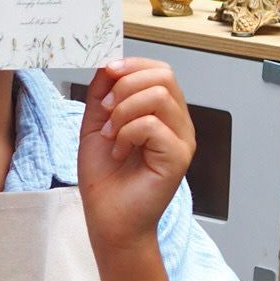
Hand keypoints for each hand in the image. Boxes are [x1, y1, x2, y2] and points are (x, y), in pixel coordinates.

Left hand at [77, 58, 194, 255]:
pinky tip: (119, 152)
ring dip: (123, 113)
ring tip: (111, 136)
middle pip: (164, 76)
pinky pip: (152, 125)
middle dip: (126, 86)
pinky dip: (126, 134)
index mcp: (163, 113)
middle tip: (106, 112)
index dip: (132, 65)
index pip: (160, 70)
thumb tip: (108, 62)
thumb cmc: (105, 177)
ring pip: (158, 96)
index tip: (107, 73)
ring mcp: (182, 140)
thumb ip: (103, 93)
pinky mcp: (178, 157)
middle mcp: (178, 123)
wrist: (108, 218)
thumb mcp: (97, 124)